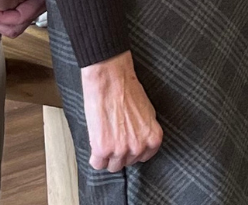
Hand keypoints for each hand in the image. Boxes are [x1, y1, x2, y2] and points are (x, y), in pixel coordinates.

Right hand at [79, 51, 162, 171]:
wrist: (111, 80)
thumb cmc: (127, 90)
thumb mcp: (147, 113)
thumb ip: (144, 131)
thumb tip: (139, 140)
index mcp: (153, 138)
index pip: (142, 158)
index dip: (131, 151)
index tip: (125, 146)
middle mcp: (139, 147)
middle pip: (126, 163)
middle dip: (119, 152)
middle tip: (112, 138)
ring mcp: (121, 149)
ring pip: (112, 166)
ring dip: (106, 156)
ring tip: (104, 140)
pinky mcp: (103, 148)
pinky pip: (97, 164)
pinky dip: (94, 157)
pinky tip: (95, 144)